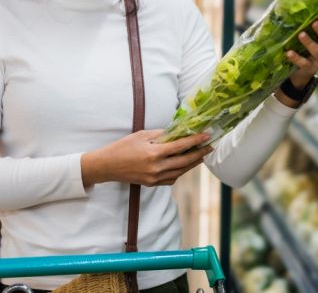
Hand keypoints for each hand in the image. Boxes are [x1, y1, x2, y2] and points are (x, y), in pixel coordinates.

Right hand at [81, 130, 212, 187]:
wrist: (107, 166)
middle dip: (200, 154)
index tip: (207, 135)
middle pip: (185, 161)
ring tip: (201, 156)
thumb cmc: (122, 147)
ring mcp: (155, 178)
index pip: (181, 146)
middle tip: (210, 147)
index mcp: (154, 153)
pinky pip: (172, 178)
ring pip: (180, 171)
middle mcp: (156, 167)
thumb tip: (178, 132)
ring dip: (192, 163)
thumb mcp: (141, 135)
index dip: (196, 141)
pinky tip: (184, 165)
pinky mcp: (152, 183)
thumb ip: (161, 134)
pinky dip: (180, 172)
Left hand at [285, 5, 317, 88]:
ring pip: (317, 51)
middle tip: (315, 22)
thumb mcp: (317, 37)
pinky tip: (288, 52)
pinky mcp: (309, 68)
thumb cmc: (311, 48)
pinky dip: (296, 58)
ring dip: (309, 42)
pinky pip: (303, 63)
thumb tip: (312, 0)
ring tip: (301, 34)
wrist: (304, 72)